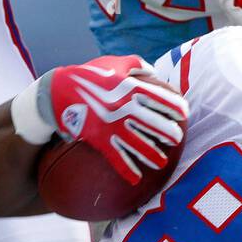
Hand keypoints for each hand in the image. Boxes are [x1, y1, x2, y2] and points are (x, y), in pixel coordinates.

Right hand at [12, 55, 187, 184]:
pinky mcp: (100, 139)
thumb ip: (138, 65)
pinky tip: (137, 179)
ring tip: (161, 163)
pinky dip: (127, 170)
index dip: (177, 108)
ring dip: (153, 155)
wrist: (57, 92)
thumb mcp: (114, 62)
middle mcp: (125, 107)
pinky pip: (117, 158)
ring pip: (139, 144)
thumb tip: (155, 74)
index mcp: (131, 86)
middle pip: (156, 124)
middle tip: (177, 139)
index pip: (163, 99)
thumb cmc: (89, 74)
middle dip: (170, 133)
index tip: (183, 115)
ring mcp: (113, 125)